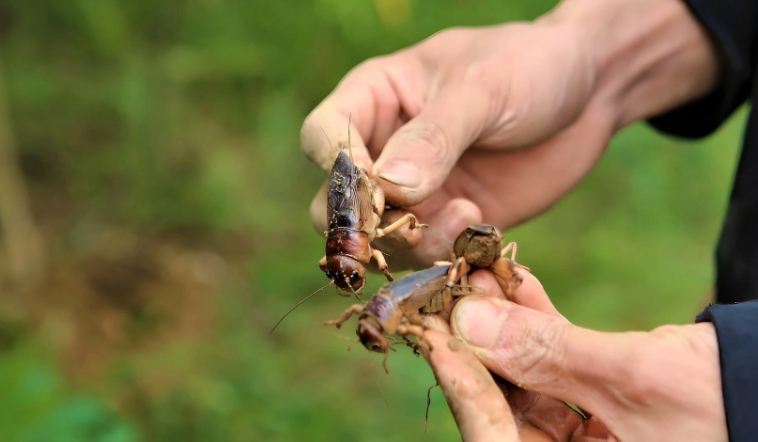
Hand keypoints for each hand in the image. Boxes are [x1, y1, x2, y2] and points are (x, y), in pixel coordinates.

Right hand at [301, 0, 717, 270]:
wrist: (588, 94)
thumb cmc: (528, 67)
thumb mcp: (482, 89)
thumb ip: (433, 137)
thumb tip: (387, 186)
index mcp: (375, 98)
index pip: (324, 136)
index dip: (338, 167)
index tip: (377, 184)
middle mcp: (383, 150)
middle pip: (335, 204)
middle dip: (367, 223)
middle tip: (412, 221)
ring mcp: (415, 193)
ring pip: (379, 241)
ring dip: (413, 243)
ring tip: (466, 215)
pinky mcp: (448, 222)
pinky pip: (426, 255)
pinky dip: (444, 254)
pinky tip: (479, 227)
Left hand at [420, 269, 726, 440]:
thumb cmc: (731, 405)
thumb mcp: (633, 377)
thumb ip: (547, 353)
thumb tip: (469, 322)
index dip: (464, 389)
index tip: (436, 334)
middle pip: (505, 411)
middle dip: (480, 346)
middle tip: (457, 293)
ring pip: (526, 383)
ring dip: (506, 327)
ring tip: (487, 275)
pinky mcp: (599, 409)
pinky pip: (555, 368)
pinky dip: (540, 327)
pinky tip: (520, 287)